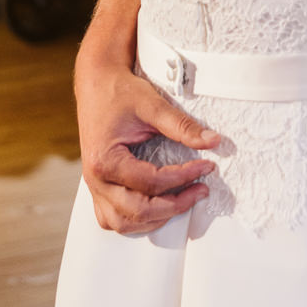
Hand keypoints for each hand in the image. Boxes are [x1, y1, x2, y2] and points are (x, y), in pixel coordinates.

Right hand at [73, 47, 222, 233]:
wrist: (97, 83)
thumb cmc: (119, 92)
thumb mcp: (153, 105)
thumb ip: (182, 126)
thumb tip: (213, 141)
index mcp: (105, 160)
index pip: (151, 181)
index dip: (183, 177)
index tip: (206, 166)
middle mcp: (95, 179)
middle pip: (137, 210)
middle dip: (174, 205)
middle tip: (200, 190)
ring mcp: (93, 186)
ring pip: (122, 222)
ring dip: (154, 219)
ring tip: (182, 202)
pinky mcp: (97, 187)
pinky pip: (112, 217)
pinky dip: (135, 219)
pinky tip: (157, 208)